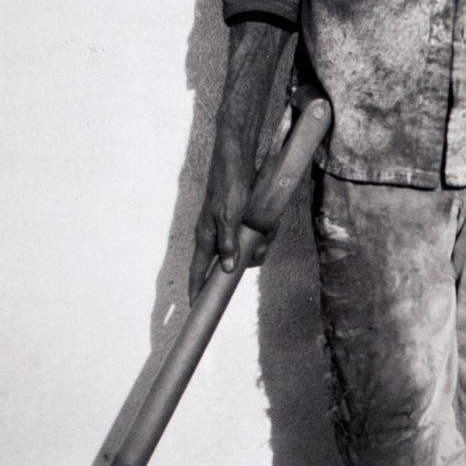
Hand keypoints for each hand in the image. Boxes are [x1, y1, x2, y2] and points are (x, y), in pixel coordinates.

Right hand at [188, 140, 270, 299]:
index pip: (198, 270)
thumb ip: (228, 244)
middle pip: (234, 262)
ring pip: (250, 248)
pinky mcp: (242, 219)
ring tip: (266, 226)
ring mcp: (230, 228)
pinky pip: (257, 233)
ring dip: (263, 240)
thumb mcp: (229, 216)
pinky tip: (270, 220)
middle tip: (260, 245)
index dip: (197, 289)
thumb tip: (226, 269)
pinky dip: (266, 229)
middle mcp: (217, 235)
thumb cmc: (229, 185)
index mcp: (207, 236)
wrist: (237, 159)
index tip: (194, 307)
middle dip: (252, 256)